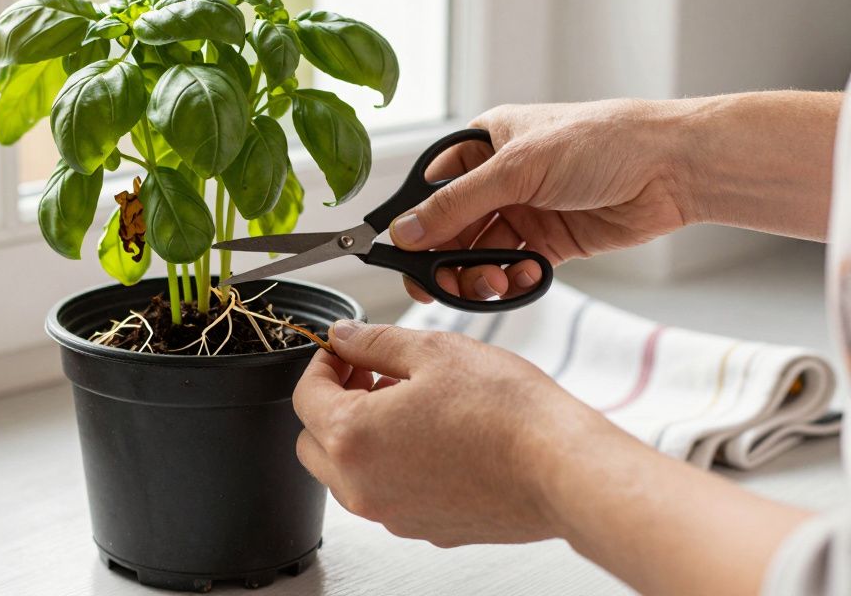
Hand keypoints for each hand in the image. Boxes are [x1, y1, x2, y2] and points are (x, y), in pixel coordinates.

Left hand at [295, 320, 813, 595]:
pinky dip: (393, 464)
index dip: (323, 363)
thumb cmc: (507, 413)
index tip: (345, 349)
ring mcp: (393, 514)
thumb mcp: (433, 350)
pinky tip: (432, 435)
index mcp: (351, 438)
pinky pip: (387, 493)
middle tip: (370, 373)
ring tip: (407, 400)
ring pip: (348, 472)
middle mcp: (362, 487)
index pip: (304, 395)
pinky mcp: (425, 528)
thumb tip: (344, 337)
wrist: (562, 468)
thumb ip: (374, 342)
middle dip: (334, 402)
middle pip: (314, 440)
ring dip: (361, 434)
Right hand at [398, 99, 695, 301]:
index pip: (431, 187)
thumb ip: (457, 205)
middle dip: (444, 260)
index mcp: (484, 144)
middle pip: (450, 229)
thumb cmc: (600, 142)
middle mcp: (499, 178)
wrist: (672, 168)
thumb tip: (405, 232)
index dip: (415, 223)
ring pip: (479, 254)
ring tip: (493, 282)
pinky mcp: (550, 242)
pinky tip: (526, 276)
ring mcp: (524, 211)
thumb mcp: (517, 168)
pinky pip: (513, 269)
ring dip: (478, 275)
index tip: (403, 255)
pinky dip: (513, 279)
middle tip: (437, 288)